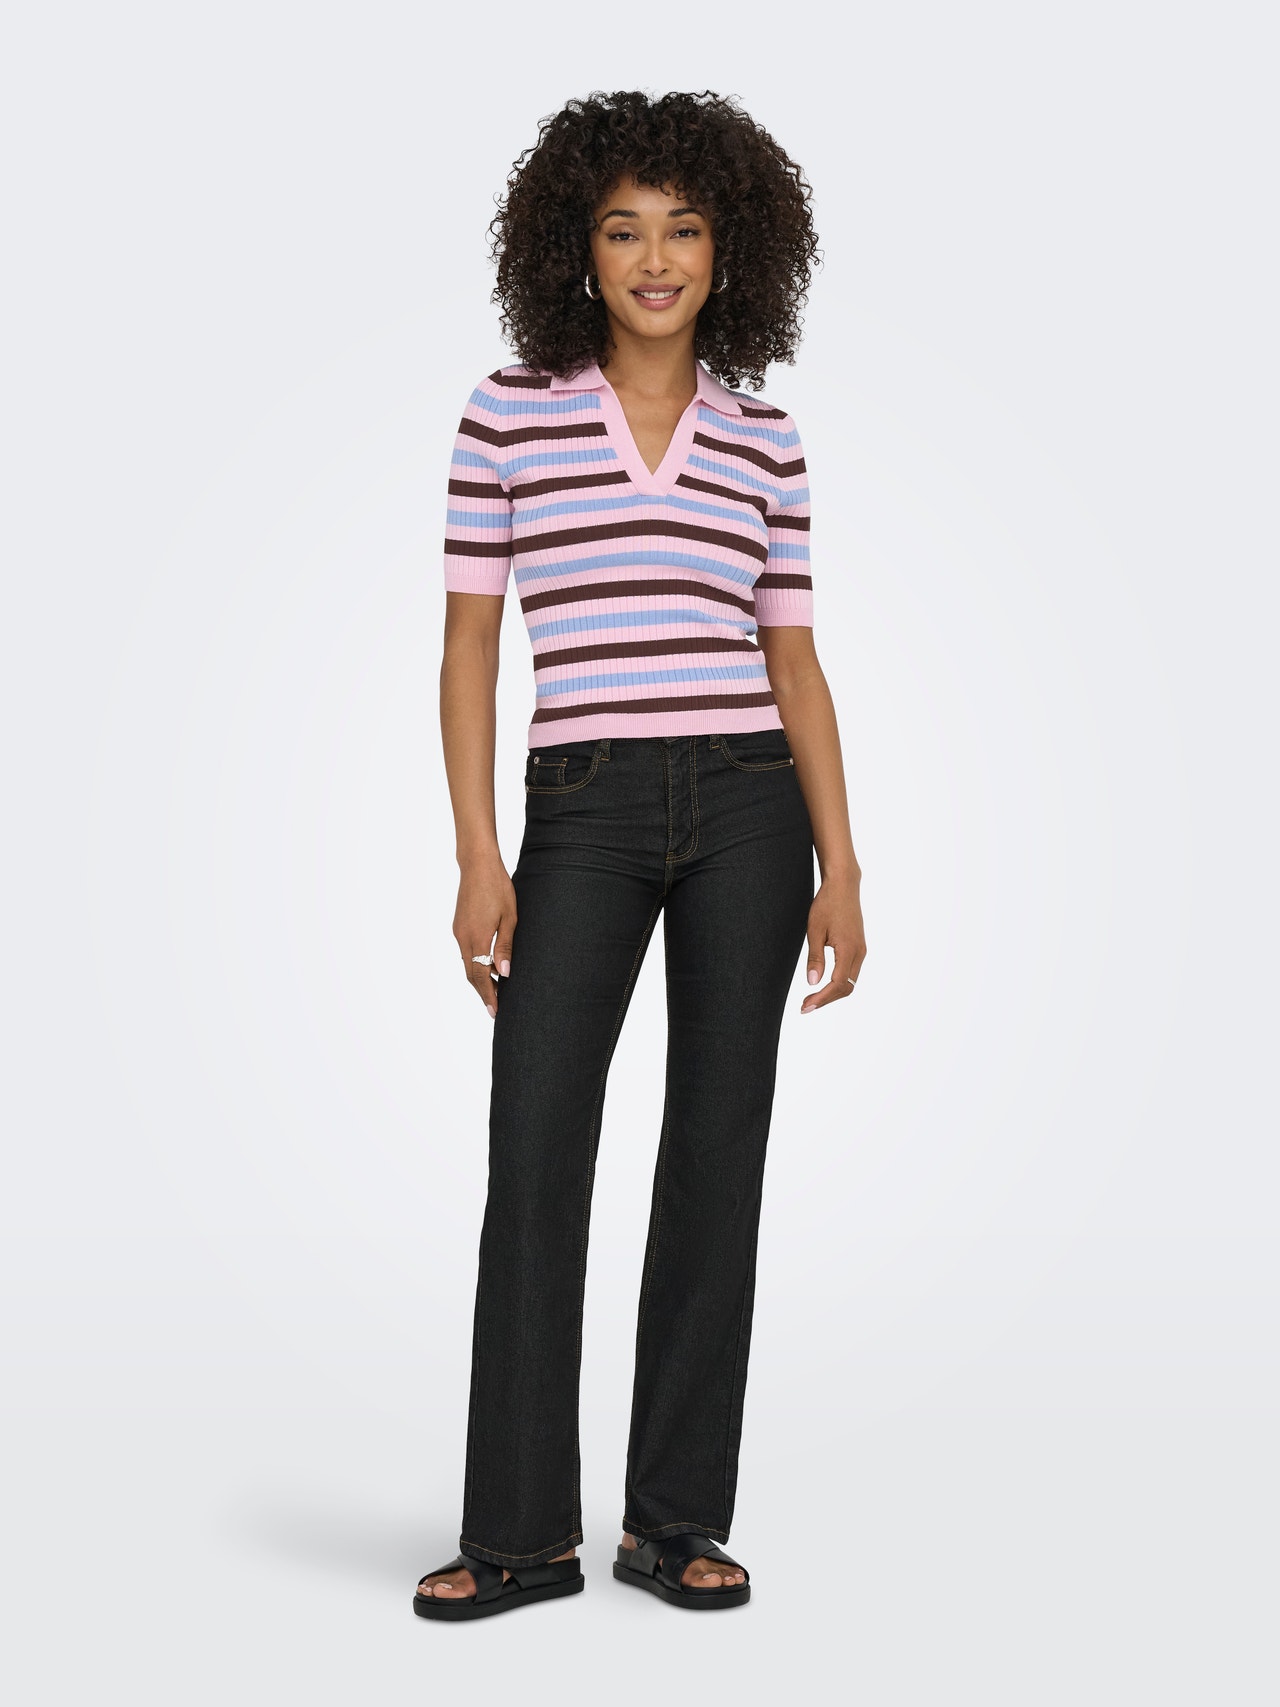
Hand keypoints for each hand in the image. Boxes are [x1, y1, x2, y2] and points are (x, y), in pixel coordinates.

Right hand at [453, 856, 516, 1018]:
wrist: (477, 865)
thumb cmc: (498, 888)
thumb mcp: (510, 918)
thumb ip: (505, 946)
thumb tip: (503, 973)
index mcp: (476, 938)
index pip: (480, 976)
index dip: (487, 995)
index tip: (495, 1011)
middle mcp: (463, 938)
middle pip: (471, 973)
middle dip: (483, 991)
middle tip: (496, 1007)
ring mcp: (458, 931)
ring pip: (468, 963)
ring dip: (480, 977)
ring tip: (496, 989)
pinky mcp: (458, 925)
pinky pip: (467, 951)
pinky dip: (476, 963)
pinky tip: (490, 965)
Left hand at [800, 875, 865, 1013]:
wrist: (843, 885)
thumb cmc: (827, 904)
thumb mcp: (815, 930)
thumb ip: (815, 957)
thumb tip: (813, 982)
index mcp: (849, 950)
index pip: (837, 984)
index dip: (822, 999)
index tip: (805, 1006)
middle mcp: (859, 952)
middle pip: (846, 988)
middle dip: (826, 1000)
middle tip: (805, 1006)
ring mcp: (861, 950)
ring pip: (850, 981)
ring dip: (832, 993)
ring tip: (812, 998)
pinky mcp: (859, 946)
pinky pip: (851, 972)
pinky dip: (838, 982)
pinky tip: (823, 984)